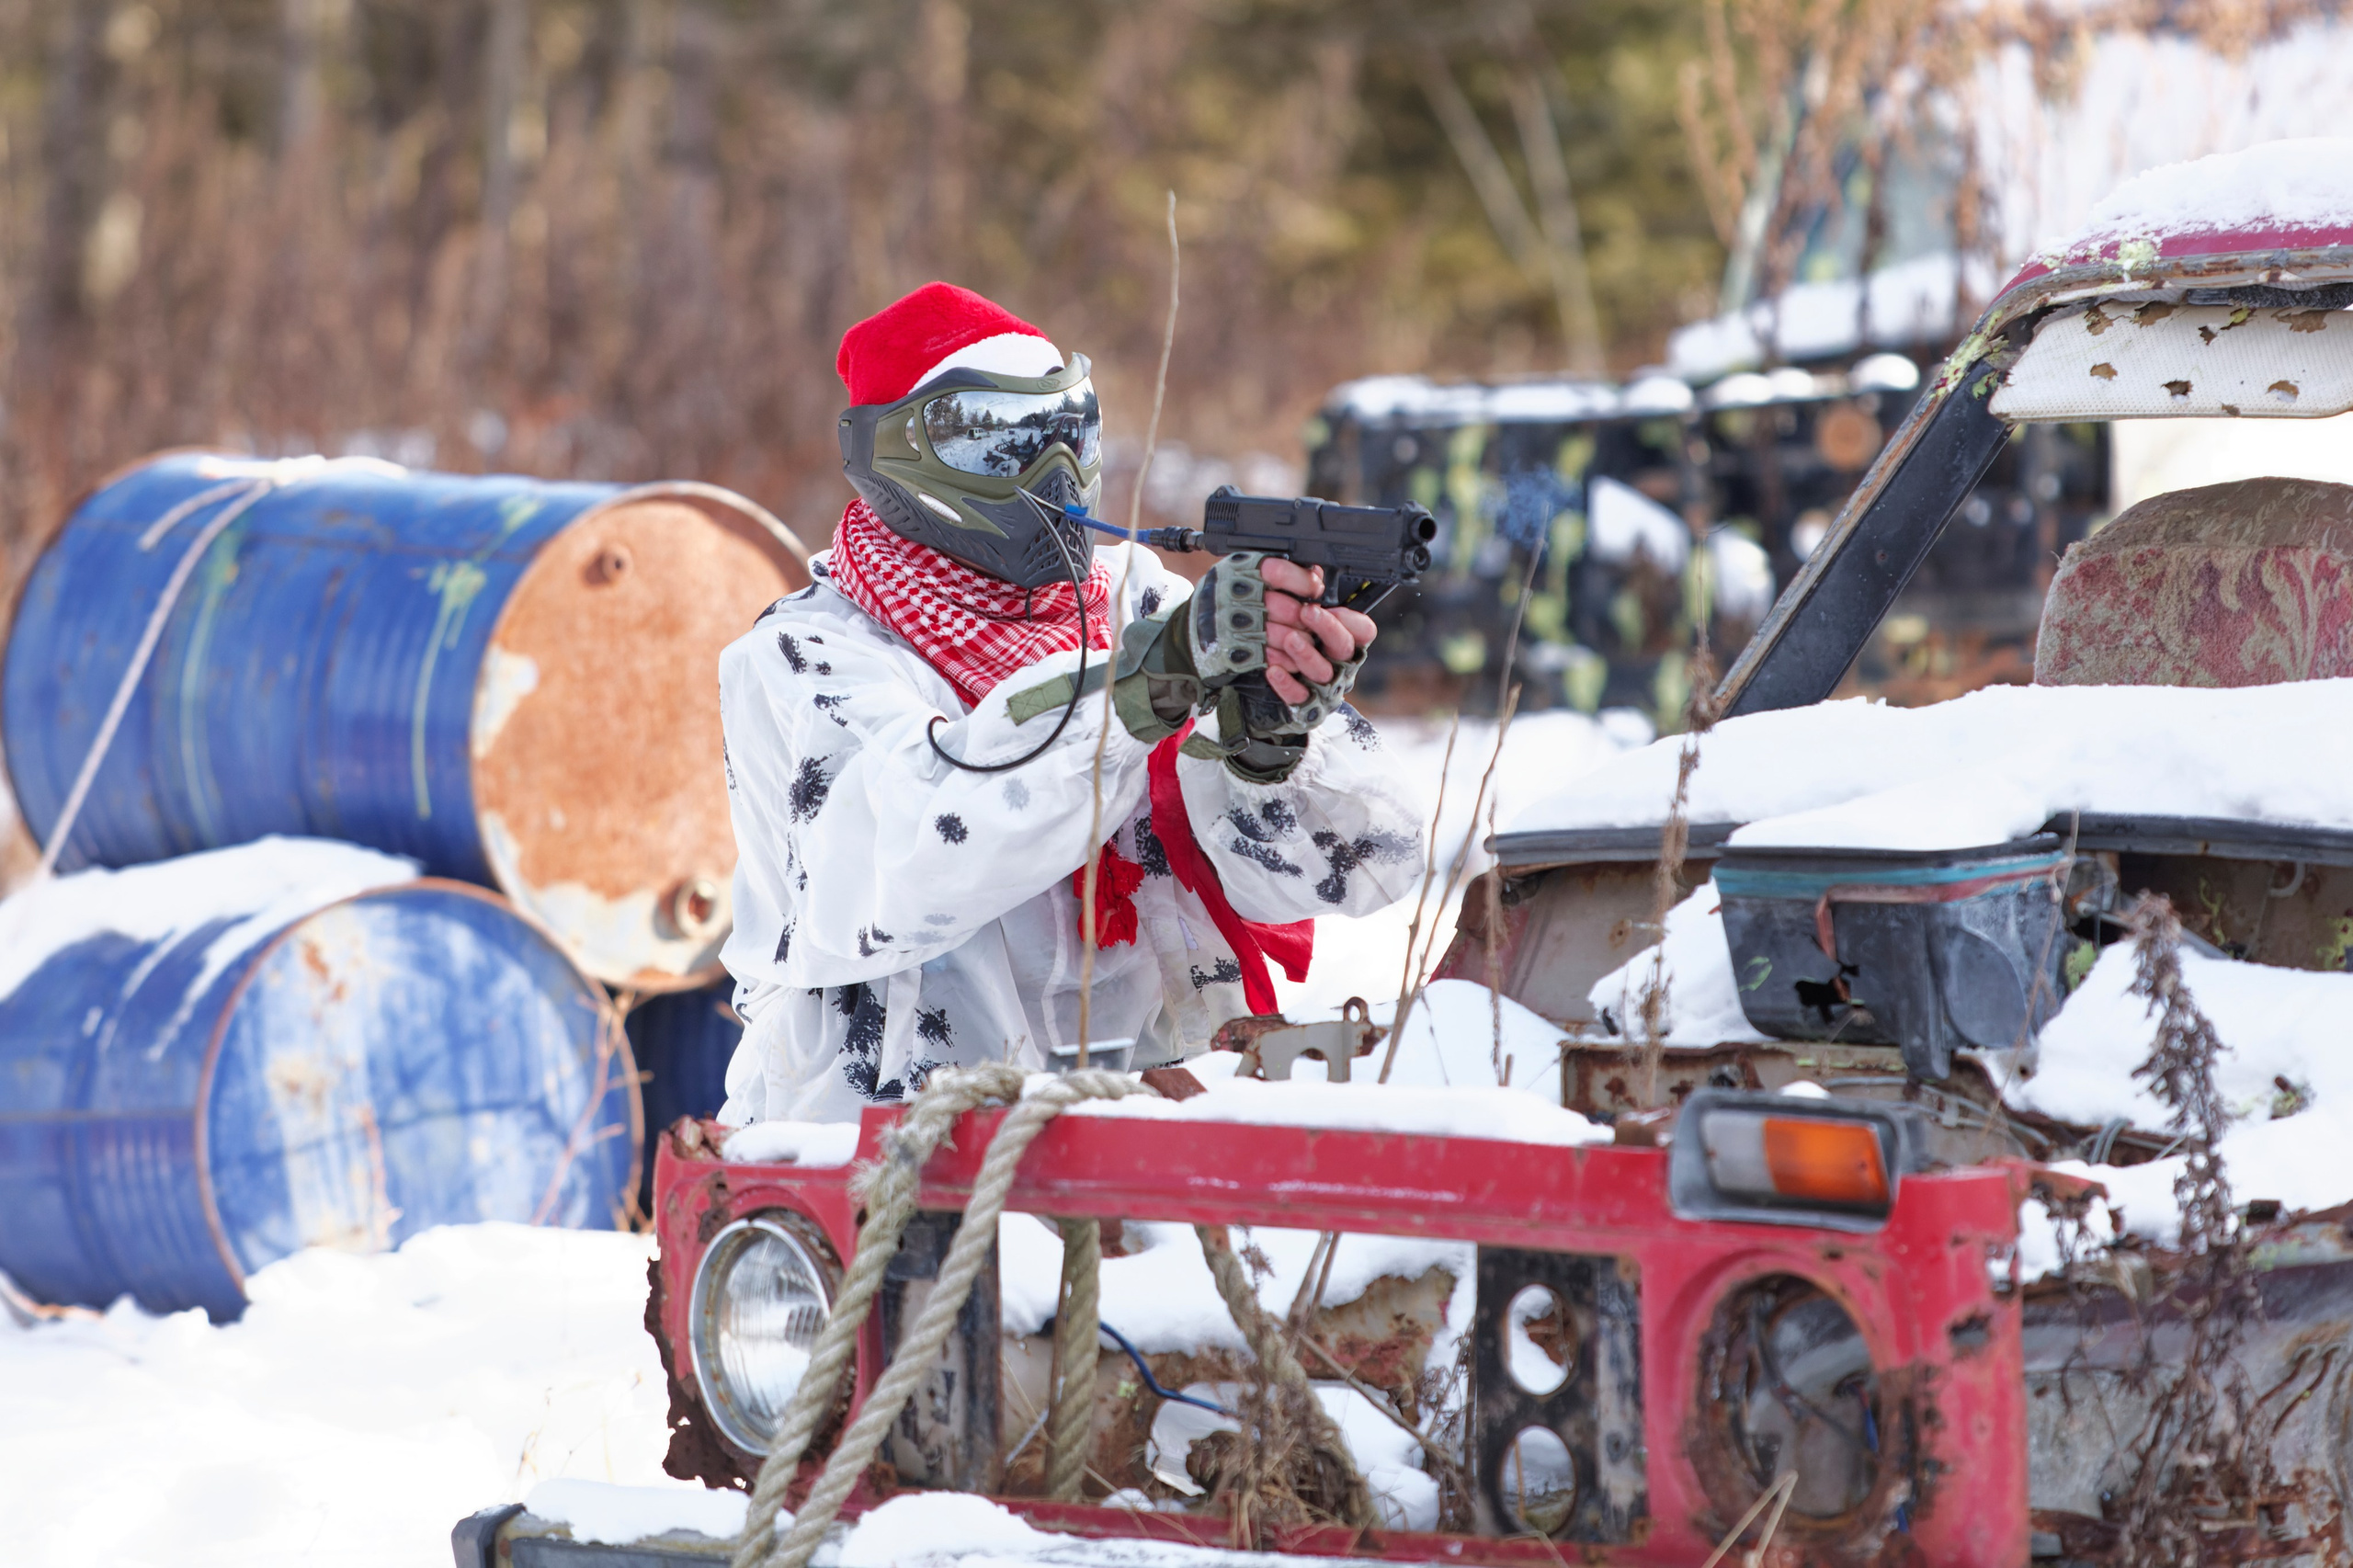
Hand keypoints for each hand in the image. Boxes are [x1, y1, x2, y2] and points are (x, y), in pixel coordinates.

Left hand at [1260, 559, 1376, 705]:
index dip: (1350, 619)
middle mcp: (1339, 664)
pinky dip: (1286, 683)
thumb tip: (1312, 570)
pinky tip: (1272, 670)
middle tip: (1306, 611)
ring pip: (1323, 672)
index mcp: (1345, 640)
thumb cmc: (1290, 643)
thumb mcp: (1301, 617)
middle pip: (1345, 647)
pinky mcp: (1305, 705)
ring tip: (1288, 639)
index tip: (1329, 605)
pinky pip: (1299, 697)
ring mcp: (1324, 686)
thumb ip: (1309, 595)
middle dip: (1328, 628)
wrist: (1267, 689)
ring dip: (1306, 653)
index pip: (1363, 630)